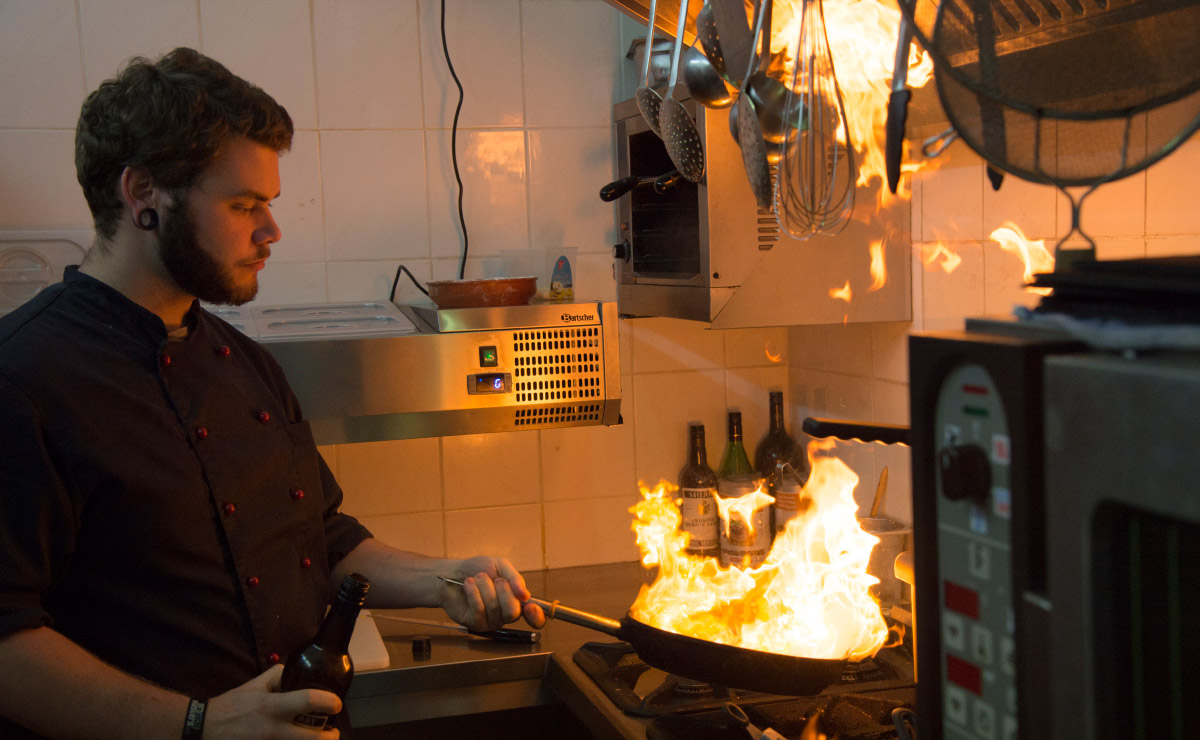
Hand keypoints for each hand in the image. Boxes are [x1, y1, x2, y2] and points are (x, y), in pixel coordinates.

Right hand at [204, 664, 341, 738]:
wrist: (205, 728)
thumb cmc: (231, 706)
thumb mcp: (254, 685)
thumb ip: (276, 676)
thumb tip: (292, 672)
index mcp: (271, 707)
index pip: (306, 701)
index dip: (327, 702)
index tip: (337, 704)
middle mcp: (272, 729)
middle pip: (310, 738)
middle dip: (329, 738)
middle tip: (334, 733)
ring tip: (319, 738)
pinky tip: (297, 739)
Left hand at [443, 556, 546, 630]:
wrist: (453, 572)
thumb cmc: (478, 569)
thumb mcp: (500, 566)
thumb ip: (515, 578)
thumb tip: (526, 595)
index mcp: (517, 602)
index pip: (535, 619)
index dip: (536, 616)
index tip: (529, 606)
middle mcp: (505, 615)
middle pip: (513, 613)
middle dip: (504, 591)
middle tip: (496, 579)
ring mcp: (490, 621)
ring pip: (494, 607)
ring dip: (485, 586)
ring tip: (478, 578)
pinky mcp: (473, 623)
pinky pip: (479, 609)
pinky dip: (473, 591)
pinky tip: (468, 584)